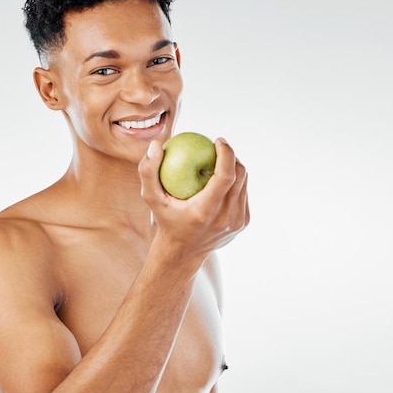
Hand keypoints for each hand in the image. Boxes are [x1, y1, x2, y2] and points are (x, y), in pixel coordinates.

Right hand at [138, 137, 249, 259]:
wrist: (182, 252)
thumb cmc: (165, 220)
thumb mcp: (150, 197)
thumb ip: (148, 171)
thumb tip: (156, 145)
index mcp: (205, 212)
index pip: (225, 175)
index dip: (226, 153)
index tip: (218, 141)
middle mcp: (226, 218)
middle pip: (240, 176)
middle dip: (232, 156)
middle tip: (218, 147)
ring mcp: (237, 222)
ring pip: (244, 184)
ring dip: (234, 168)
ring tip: (220, 160)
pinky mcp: (243, 223)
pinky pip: (243, 194)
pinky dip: (235, 183)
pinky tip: (223, 176)